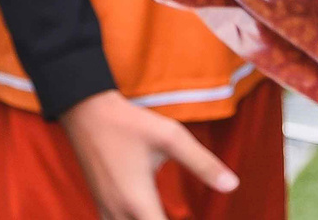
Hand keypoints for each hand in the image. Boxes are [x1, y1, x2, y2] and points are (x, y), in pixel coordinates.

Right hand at [55, 89, 239, 219]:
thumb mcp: (170, 137)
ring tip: (160, 215)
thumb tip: (233, 185)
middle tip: (180, 214)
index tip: (194, 218)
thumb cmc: (128, 122)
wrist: (84, 109)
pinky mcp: (100, 203)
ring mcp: (106, 210)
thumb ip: (202, 163)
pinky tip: (145, 216)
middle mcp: (119, 212)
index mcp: (138, 202)